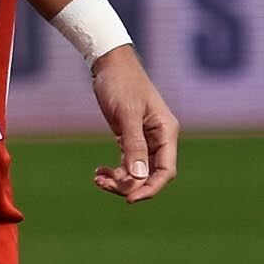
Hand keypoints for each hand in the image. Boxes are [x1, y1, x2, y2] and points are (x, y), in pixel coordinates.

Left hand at [88, 47, 179, 200]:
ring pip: (137, 171)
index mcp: (166, 132)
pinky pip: (127, 162)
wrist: (109, 64)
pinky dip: (115, 171)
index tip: (130, 199)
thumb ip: (133, 145)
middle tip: (102, 185)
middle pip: (150, 175)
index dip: (150, 188)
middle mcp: (159, 138)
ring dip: (119, 180)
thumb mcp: (126, 114)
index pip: (165, 170)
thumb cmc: (121, 83)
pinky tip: (99, 173)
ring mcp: (146, 139)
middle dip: (129, 185)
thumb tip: (139, 176)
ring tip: (97, 179)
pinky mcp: (130, 137)